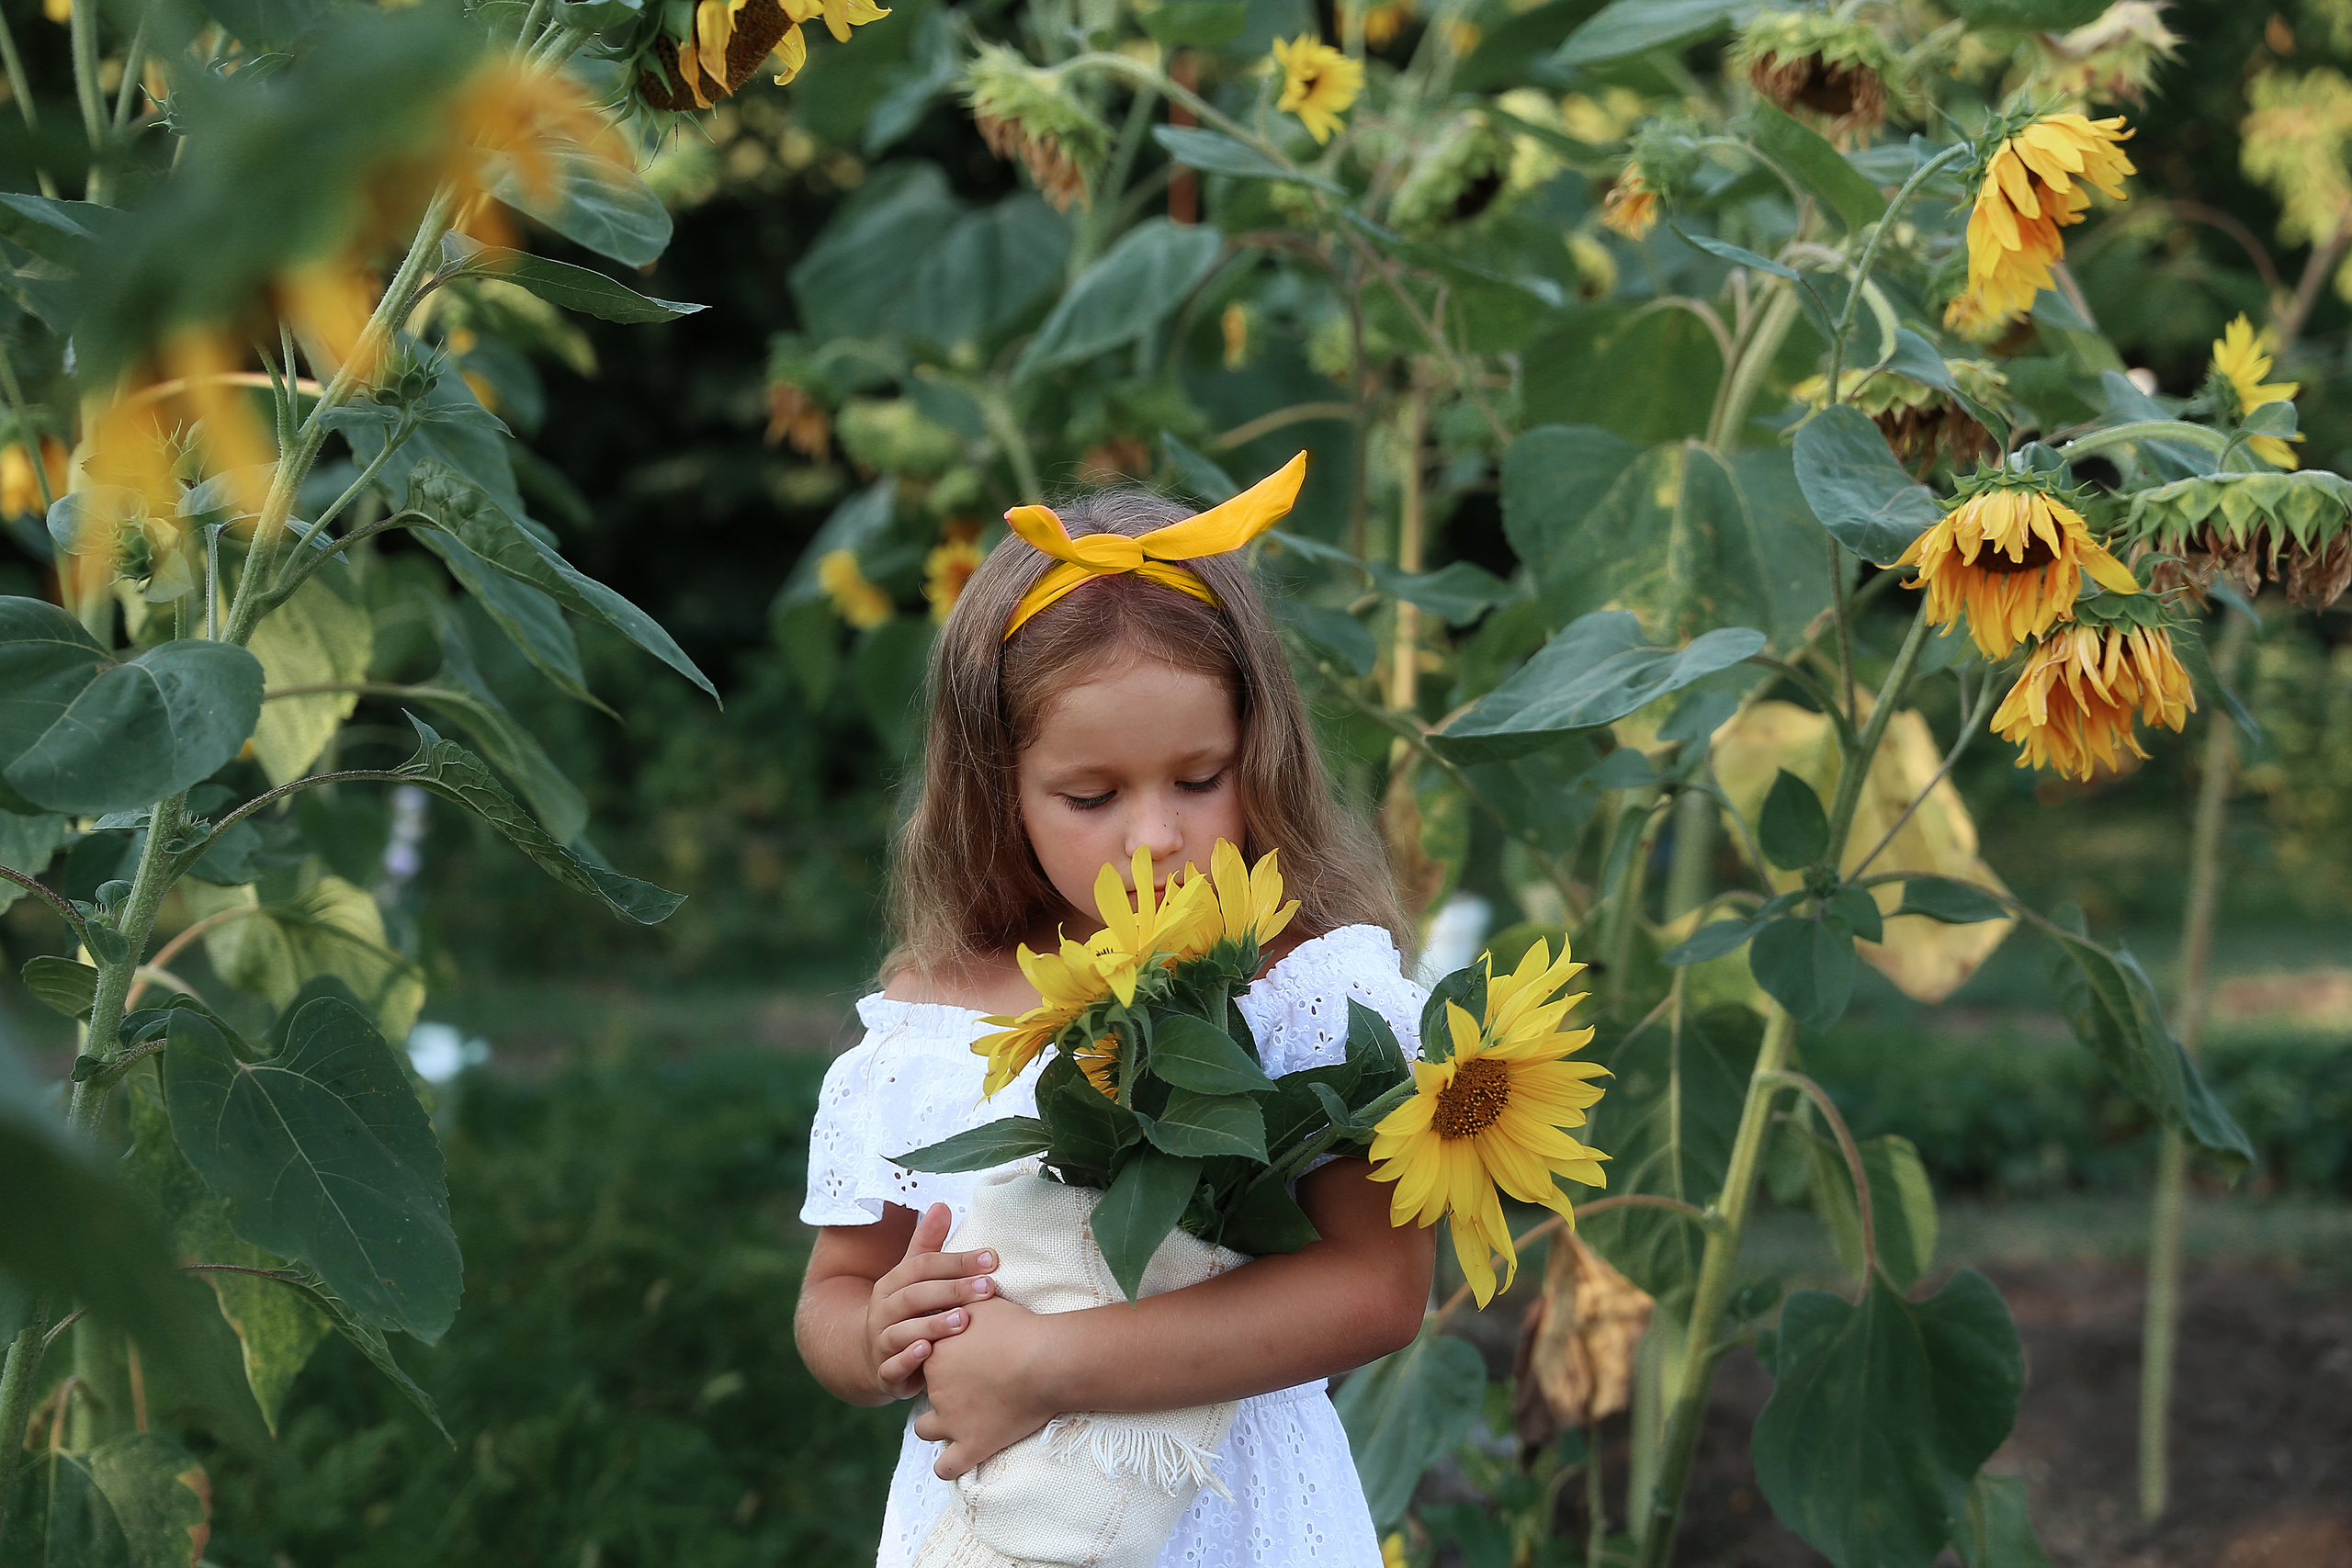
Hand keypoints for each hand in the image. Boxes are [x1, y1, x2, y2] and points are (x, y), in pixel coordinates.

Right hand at [865, 1202, 998, 1399]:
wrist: (871, 1357)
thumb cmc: (905, 1311)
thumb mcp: (912, 1278)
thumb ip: (927, 1245)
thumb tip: (941, 1204)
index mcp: (892, 1283)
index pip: (923, 1266)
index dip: (957, 1261)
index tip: (992, 1259)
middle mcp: (883, 1310)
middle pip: (915, 1295)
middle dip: (952, 1290)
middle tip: (987, 1288)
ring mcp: (882, 1341)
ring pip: (904, 1331)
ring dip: (933, 1325)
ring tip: (963, 1321)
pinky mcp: (885, 1372)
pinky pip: (893, 1366)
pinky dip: (909, 1360)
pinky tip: (928, 1352)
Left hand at [912, 1294, 1060, 1478]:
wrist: (1046, 1361)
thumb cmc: (1019, 1327)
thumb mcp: (985, 1302)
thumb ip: (963, 1296)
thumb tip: (960, 1284)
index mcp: (935, 1353)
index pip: (921, 1359)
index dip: (938, 1359)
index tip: (960, 1358)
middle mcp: (935, 1388)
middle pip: (925, 1392)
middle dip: (940, 1390)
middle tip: (968, 1385)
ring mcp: (951, 1420)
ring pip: (924, 1429)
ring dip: (936, 1426)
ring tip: (956, 1421)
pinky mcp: (971, 1445)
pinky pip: (947, 1467)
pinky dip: (949, 1466)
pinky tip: (958, 1459)